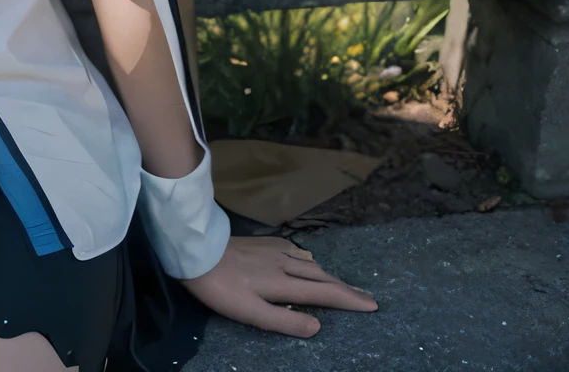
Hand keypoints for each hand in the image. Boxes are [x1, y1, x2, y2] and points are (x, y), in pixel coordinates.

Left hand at [180, 236, 377, 336]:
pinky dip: (309, 261)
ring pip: (310, 263)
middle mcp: (285, 264)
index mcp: (284, 284)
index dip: (350, 301)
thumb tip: (319, 326)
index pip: (325, 294)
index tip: (372, 306)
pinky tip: (307, 261)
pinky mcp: (263, 242)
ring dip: (329, 275)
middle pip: (323, 277)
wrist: (195, 250)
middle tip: (367, 297)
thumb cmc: (221, 288)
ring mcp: (274, 250)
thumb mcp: (251, 312)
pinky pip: (295, 251)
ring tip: (340, 285)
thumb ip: (285, 321)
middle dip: (346, 288)